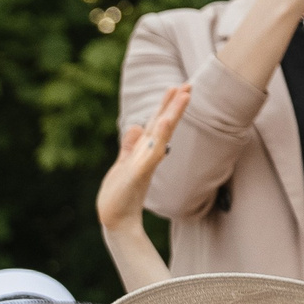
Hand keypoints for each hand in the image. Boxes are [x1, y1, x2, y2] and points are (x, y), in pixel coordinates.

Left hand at [98, 85, 190, 232]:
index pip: (157, 123)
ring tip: (182, 95)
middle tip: (189, 84)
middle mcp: (148, 155)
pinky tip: (163, 125)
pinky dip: (159, 139)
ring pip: (161, 135)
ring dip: (172, 115)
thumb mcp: (122, 164)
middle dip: (175, 105)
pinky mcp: (139, 174)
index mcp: (144, 151)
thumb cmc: (119, 195)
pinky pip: (151, 154)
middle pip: (164, 125)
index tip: (178, 87)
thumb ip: (130, 146)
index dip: (167, 105)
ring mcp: (145, 163)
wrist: (115, 220)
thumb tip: (135, 126)